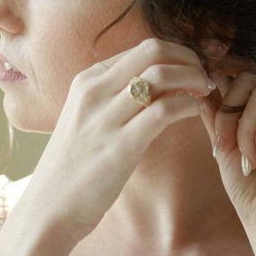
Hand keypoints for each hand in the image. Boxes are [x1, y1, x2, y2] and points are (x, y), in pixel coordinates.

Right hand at [18, 37, 215, 245]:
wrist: (49, 207)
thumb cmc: (74, 167)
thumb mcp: (86, 119)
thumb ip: (113, 98)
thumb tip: (154, 85)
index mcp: (86, 80)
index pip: (141, 48)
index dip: (176, 55)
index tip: (193, 72)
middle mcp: (94, 91)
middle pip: (154, 50)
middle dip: (189, 59)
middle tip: (205, 78)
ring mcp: (105, 116)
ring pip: (161, 74)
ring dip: (194, 78)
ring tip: (206, 93)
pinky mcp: (120, 145)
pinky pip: (164, 109)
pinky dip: (188, 105)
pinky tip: (195, 112)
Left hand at [198, 65, 255, 240]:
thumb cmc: (251, 191)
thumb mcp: (225, 145)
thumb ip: (218, 114)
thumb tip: (206, 84)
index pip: (246, 77)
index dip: (224, 97)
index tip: (217, 134)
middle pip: (251, 80)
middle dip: (229, 113)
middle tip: (226, 147)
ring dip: (246, 130)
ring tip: (252, 160)